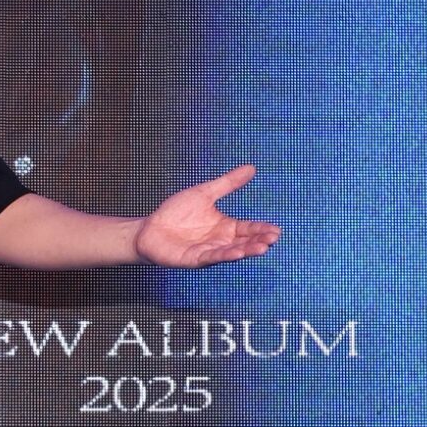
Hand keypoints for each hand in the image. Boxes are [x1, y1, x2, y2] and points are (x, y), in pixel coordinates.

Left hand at [135, 164, 281, 268]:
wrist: (150, 227)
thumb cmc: (176, 212)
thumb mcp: (205, 193)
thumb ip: (228, 183)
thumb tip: (251, 168)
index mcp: (225, 227)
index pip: (248, 228)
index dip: (262, 229)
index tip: (276, 230)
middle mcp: (220, 241)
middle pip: (244, 242)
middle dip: (259, 241)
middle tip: (273, 238)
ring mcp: (209, 251)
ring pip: (232, 252)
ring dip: (247, 250)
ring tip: (262, 248)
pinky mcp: (195, 259)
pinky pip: (212, 257)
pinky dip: (224, 255)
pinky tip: (236, 253)